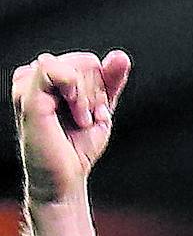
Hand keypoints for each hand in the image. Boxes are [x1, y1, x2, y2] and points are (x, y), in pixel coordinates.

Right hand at [12, 50, 130, 203]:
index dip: (101, 90)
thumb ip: (110, 82)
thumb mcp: (100, 111)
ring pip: (72, 65)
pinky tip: (74, 114)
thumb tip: (121, 56)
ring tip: (79, 122)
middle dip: (95, 95)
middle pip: (84, 62)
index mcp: (52, 77)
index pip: (89, 62)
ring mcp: (29, 83)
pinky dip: (74, 91)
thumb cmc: (77, 149)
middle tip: (85, 122)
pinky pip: (52, 67)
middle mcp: (37, 76)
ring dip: (86, 99)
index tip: (94, 116)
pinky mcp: (28, 95)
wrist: (65, 179)